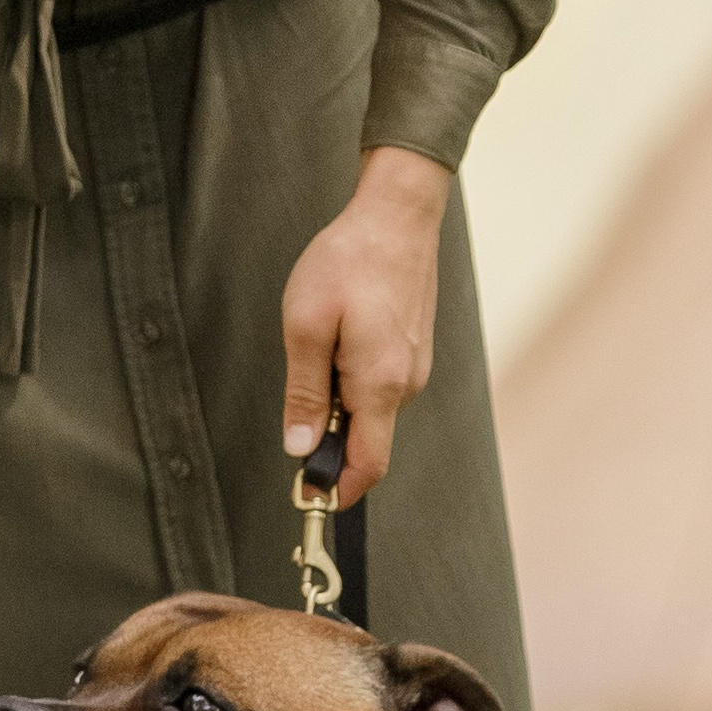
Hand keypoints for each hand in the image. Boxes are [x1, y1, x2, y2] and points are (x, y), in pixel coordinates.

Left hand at [280, 146, 450, 502]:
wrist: (396, 216)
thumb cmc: (348, 262)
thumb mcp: (305, 326)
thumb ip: (305, 393)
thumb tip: (301, 449)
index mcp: (380, 385)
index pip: (368, 465)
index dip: (338, 489)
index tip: (307, 494)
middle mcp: (406, 384)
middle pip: (367, 439)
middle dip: (330, 435)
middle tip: (297, 396)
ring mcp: (414, 367)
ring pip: (371, 409)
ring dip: (339, 398)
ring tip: (318, 343)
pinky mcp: (413, 350)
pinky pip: (379, 383)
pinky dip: (353, 377)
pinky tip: (338, 334)